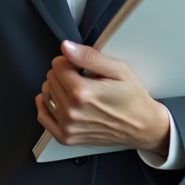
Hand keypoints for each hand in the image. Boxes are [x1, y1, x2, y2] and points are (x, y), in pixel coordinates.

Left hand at [35, 41, 169, 153]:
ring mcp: (68, 127)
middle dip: (64, 73)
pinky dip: (46, 106)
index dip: (70, 60)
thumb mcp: (118, 69)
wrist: (141, 126)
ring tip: (76, 89)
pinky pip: (43, 117)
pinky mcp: (67, 137)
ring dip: (57, 88)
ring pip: (46, 94)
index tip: (82, 66)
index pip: (58, 64)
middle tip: (83, 77)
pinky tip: (58, 100)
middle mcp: (72, 112)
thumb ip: (89, 56)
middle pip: (51, 78)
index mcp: (82, 93)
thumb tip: (66, 47)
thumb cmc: (132, 98)